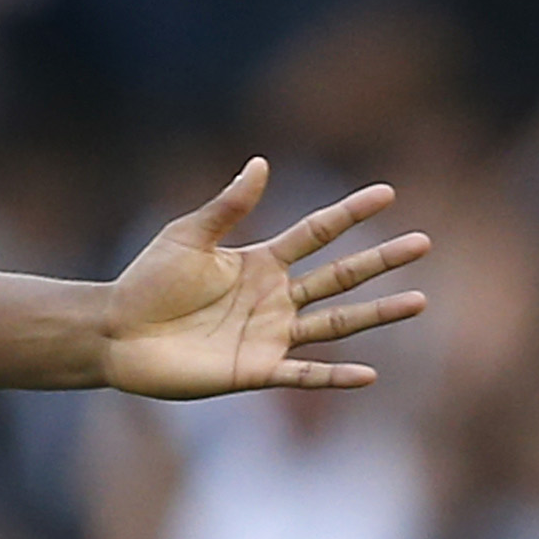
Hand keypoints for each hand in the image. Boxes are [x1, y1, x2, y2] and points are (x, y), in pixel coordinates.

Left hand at [101, 159, 429, 398]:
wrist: (114, 333)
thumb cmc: (145, 282)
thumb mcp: (188, 237)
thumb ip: (228, 206)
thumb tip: (261, 162)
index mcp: (260, 261)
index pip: (316, 233)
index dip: (350, 213)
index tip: (388, 193)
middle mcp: (273, 298)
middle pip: (340, 275)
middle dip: (381, 260)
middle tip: (424, 243)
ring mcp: (268, 335)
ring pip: (336, 322)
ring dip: (377, 313)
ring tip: (419, 301)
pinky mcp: (255, 369)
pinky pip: (304, 373)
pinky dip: (335, 376)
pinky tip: (370, 374)